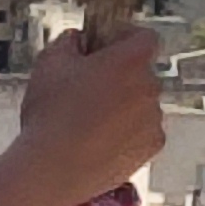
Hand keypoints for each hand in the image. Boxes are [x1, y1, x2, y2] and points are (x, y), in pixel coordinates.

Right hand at [16, 9, 163, 205]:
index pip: (144, 37)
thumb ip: (69, 41)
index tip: (105, 46)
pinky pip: (142, 131)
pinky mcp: (152, 147)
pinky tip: (98, 140)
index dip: (125, 37)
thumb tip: (79, 39)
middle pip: (140, 73)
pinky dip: (126, 133)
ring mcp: (154, 119)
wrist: (54, 168)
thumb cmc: (51, 112)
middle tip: (88, 87)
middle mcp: (150, 87)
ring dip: (123, 106)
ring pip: (141, 104)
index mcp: (130, 61)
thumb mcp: (49, 62)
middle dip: (119, 75)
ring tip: (88, 121)